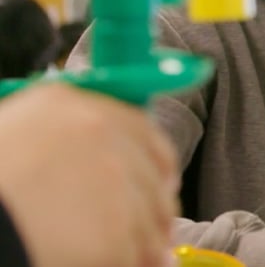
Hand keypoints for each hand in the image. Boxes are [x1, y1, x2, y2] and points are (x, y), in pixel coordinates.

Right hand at [0, 84, 178, 266]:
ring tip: (147, 258)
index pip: (136, 126)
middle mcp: (96, 130)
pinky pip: (138, 252)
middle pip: (152, 171)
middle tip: (155, 229)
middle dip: (155, 204)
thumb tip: (92, 158)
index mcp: (63, 102)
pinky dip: (135, 263)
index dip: (153, 160)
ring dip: (150, 238)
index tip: (162, 179)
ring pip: (151, 214)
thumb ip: (53, 138)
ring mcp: (111, 178)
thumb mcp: (7, 137)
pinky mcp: (115, 229)